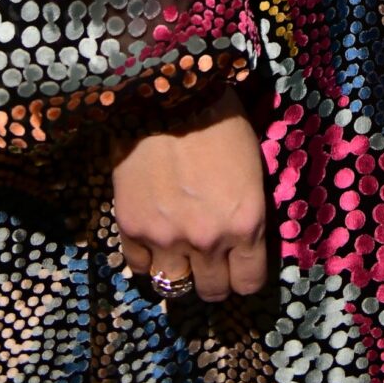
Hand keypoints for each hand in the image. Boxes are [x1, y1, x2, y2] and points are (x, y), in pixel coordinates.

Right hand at [112, 87, 268, 304]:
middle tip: (209, 260)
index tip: (239, 266)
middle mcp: (208, 240)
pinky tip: (152, 236)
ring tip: (178, 253)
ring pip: (173, 287)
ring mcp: (166, 238)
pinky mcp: (131, 227)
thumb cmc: (219, 117)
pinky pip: (139, 266)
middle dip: (213, 279)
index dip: (244, 276)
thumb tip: (240, 236)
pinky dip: (146, 256)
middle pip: (212, 291)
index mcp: (245, 223)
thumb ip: (245, 210)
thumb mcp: (251, 166)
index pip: (249, 283)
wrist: (168, 91)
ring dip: (178, 273)